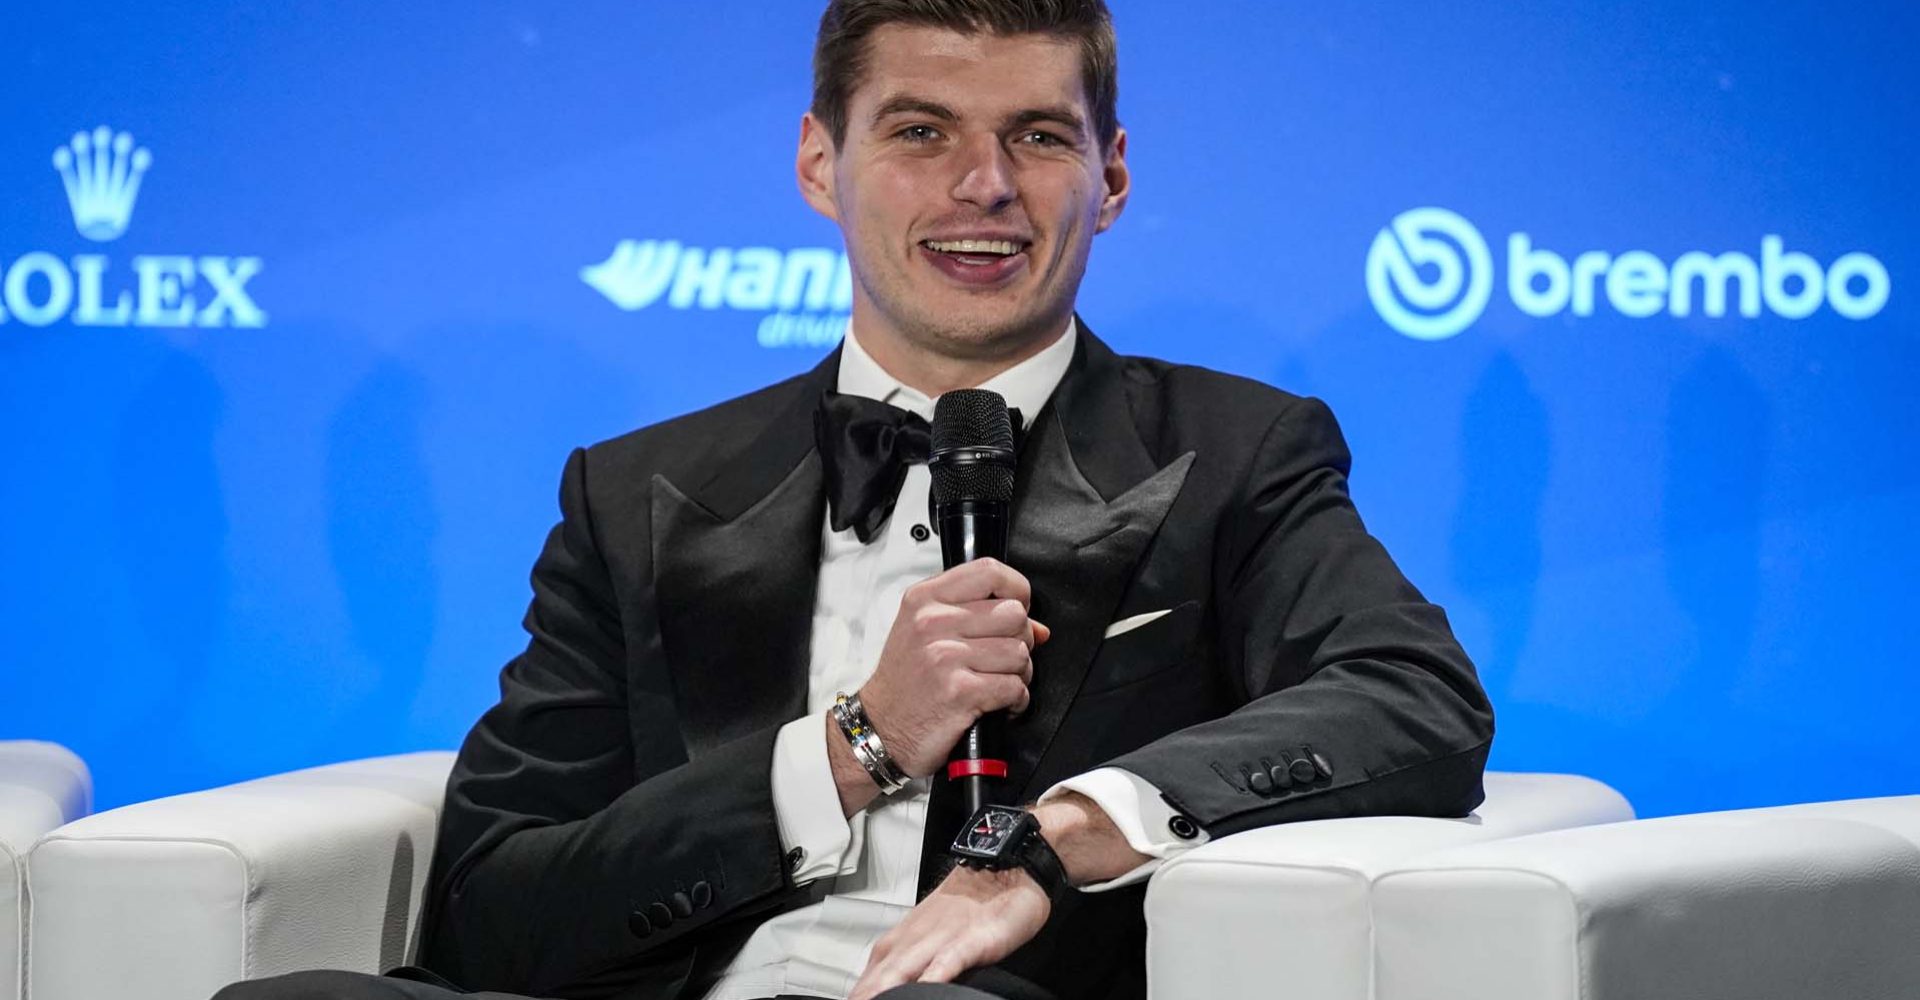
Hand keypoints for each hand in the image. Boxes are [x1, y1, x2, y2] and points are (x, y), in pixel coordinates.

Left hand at [849, 864, 1049, 999]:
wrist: (1008, 864)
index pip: (871, 972)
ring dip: (882, 989)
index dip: (860, 991)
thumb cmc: (977, 900)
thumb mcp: (941, 932)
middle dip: (864, 994)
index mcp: (906, 935)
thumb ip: (919, 960)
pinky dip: (933, 977)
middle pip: (879, 974)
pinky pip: (948, 959)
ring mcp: (942, 935)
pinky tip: (925, 990)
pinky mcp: (972, 938)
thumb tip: (900, 986)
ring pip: (902, 967)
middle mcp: (916, 936)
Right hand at [858, 558, 1049, 779]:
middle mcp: (933, 622)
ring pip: (1020, 652)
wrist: (879, 730)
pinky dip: (1015, 701)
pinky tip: (997, 704)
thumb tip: (1039, 627)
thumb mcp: (925, 633)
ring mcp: (945, 657)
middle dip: (1020, 639)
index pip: (989, 571)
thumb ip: (977, 617)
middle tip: (1001, 659)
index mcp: (924, 599)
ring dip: (1019, 674)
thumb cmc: (906, 682)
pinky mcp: (960, 692)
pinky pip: (1015, 687)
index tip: (1017, 609)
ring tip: (996, 683)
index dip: (1016, 590)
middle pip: (1014, 614)